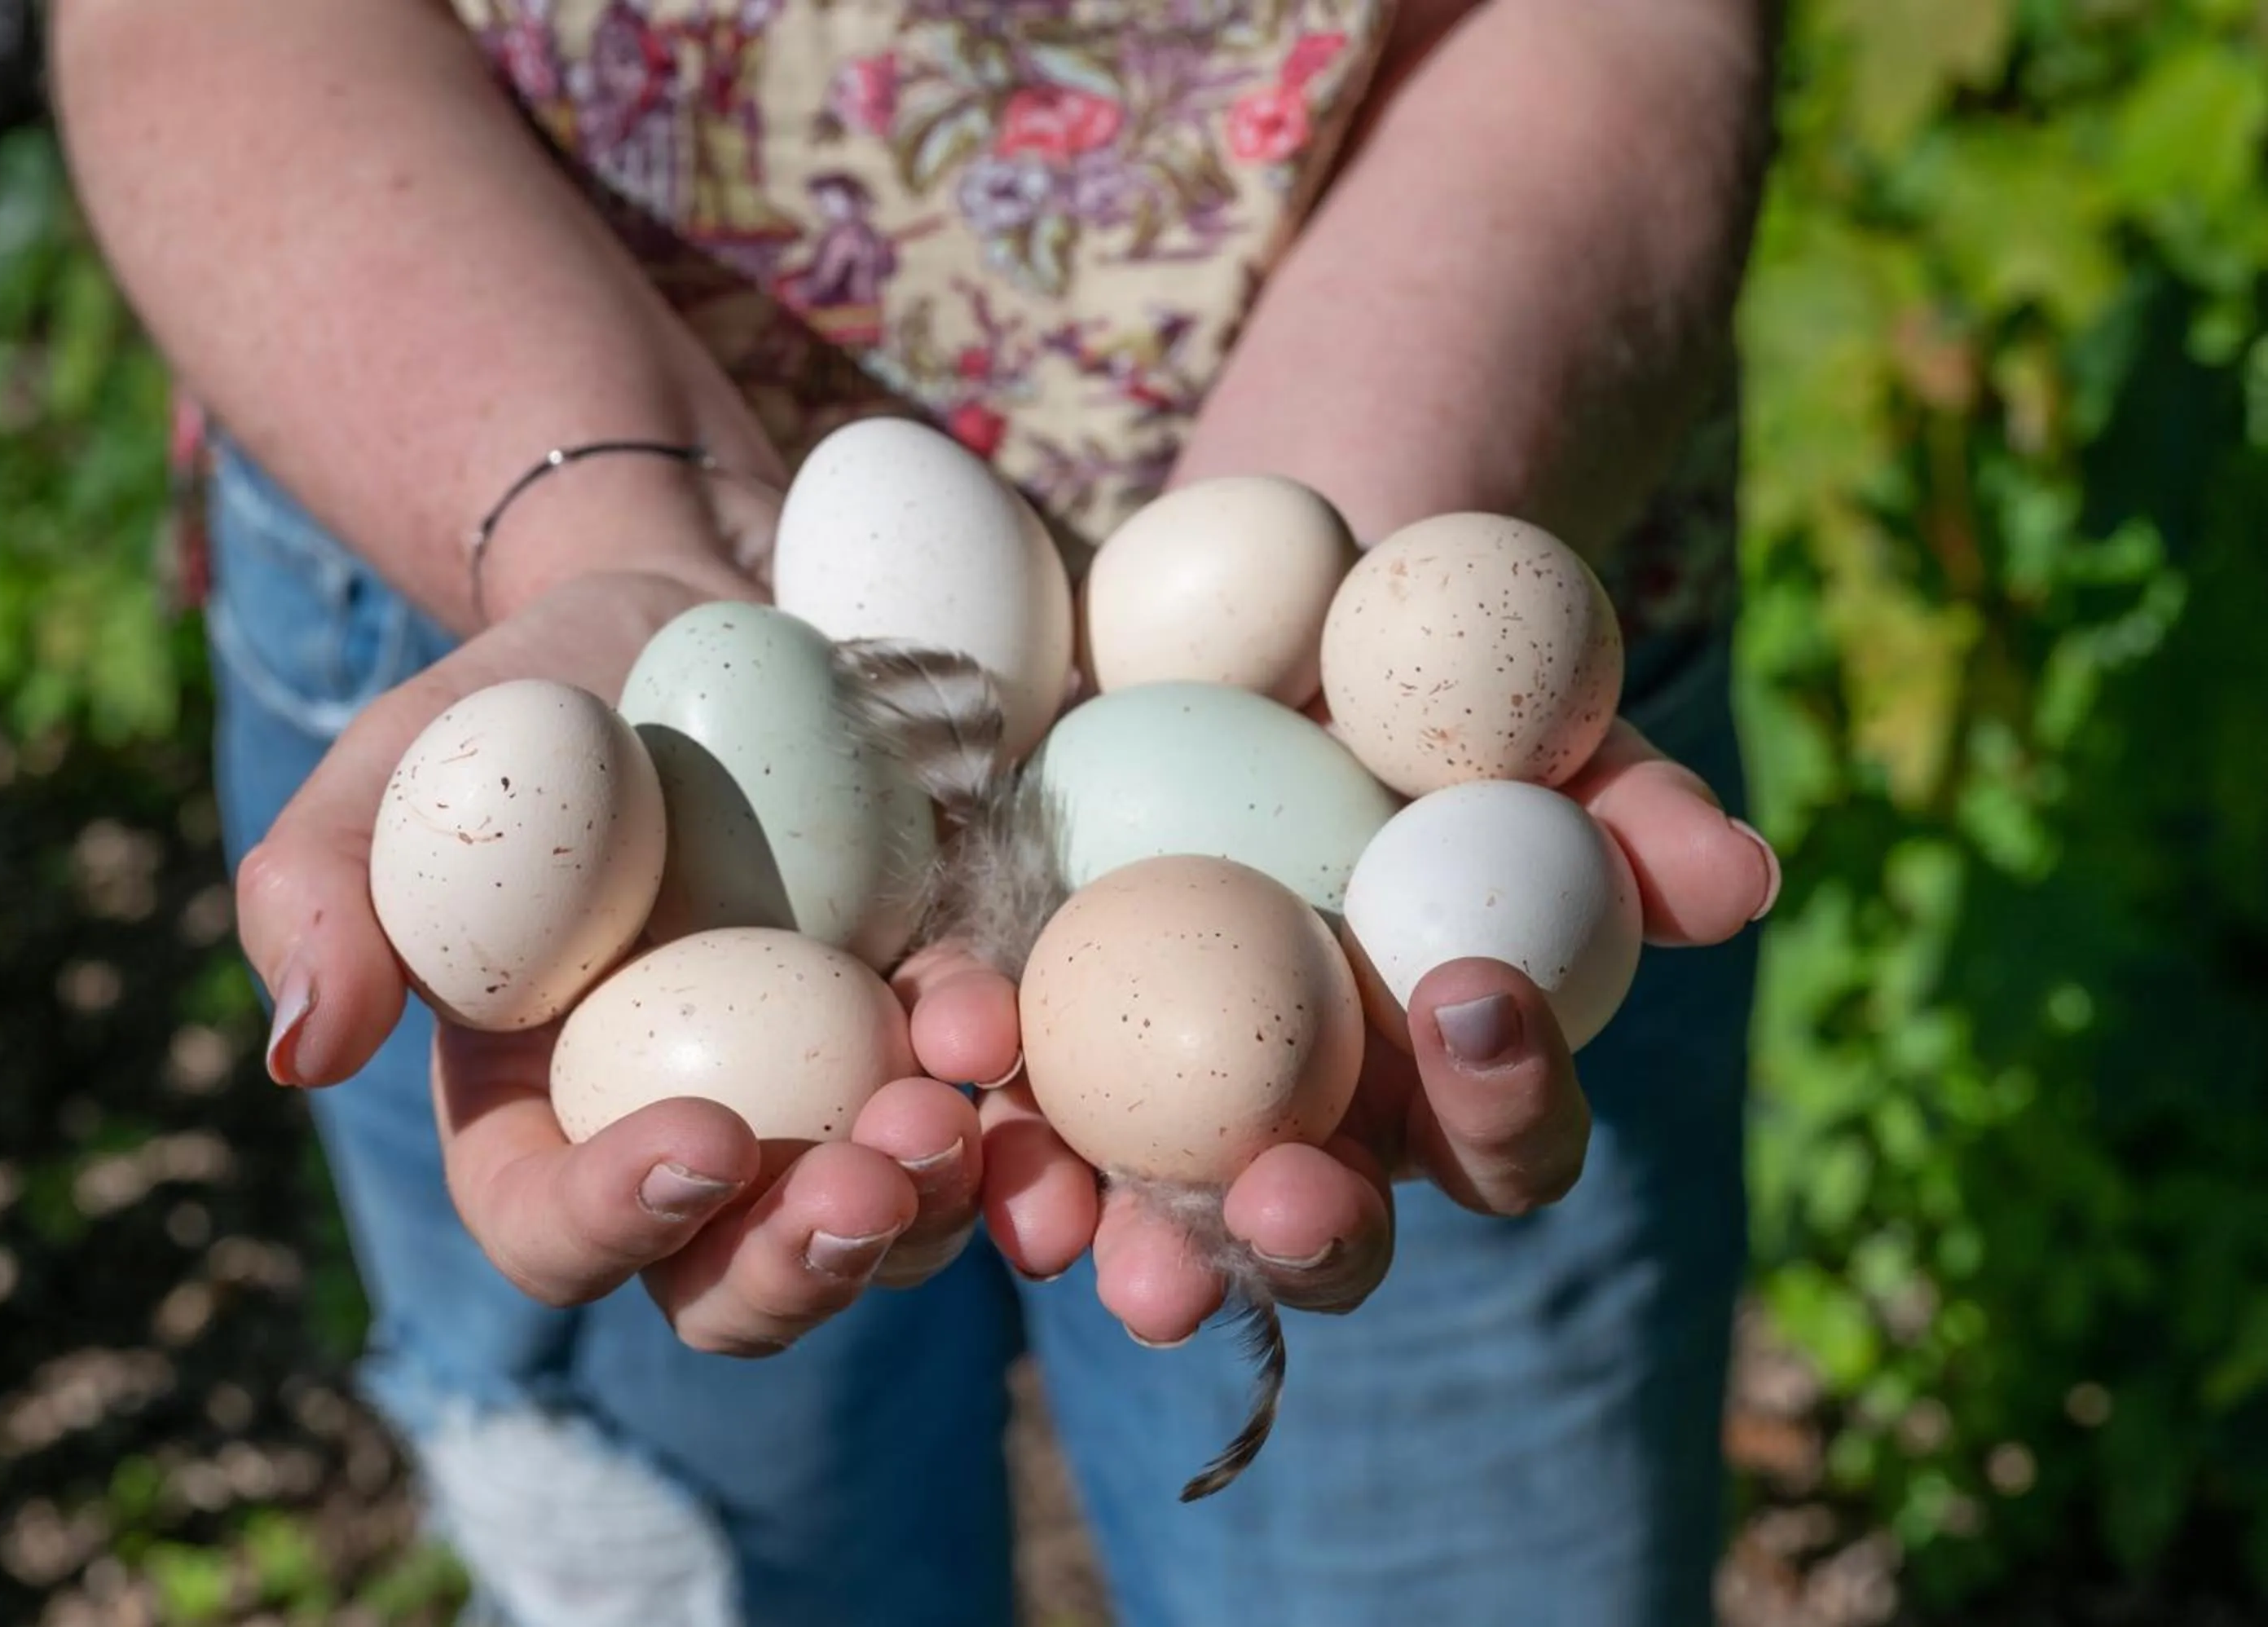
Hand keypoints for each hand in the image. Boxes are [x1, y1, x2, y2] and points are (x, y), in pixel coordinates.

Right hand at [234, 518, 989, 1353]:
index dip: (620, 1220)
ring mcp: (828, 1098)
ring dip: (932, 1206)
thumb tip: (300, 1052)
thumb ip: (323, 894)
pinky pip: (994, 1111)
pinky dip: (1019, 1102)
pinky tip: (1008, 1028)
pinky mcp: (941, 1031)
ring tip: (965, 1120)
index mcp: (538, 1120)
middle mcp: (693, 1141)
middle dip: (801, 1263)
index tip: (704, 1139)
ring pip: (886, 1229)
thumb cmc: (527, 704)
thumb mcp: (401, 767)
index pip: (555, 1232)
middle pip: (735, 1284)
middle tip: (864, 1185)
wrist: (704, 620)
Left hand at [947, 719, 1780, 1342]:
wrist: (1238, 613)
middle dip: (1303, 1242)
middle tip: (1283, 1195)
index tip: (1472, 996)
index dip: (1508, 1103)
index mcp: (1448, 1079)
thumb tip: (1743, 878)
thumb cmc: (1419, 679)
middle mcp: (1313, 1124)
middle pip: (1322, 1238)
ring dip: (1109, 1230)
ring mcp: (1161, 1107)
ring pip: (1140, 1215)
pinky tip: (949, 1052)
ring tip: (1068, 1211)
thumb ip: (1627, 794)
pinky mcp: (1025, 1046)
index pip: (1508, 1141)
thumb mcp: (1532, 704)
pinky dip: (969, 1094)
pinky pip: (995, 1101)